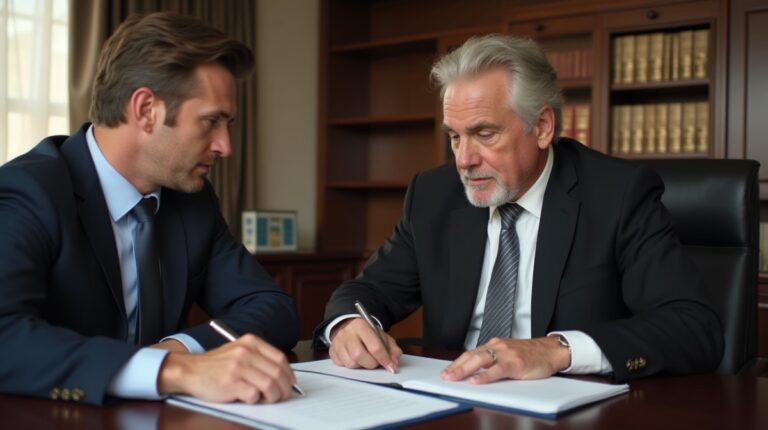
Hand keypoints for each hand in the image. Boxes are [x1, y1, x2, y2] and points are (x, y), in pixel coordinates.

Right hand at [158, 334, 295, 403]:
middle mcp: (245, 352)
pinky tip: (251, 398)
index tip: (290, 383)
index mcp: (250, 342)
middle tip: (283, 396)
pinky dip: (256, 400)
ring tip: (269, 399)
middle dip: (284, 388)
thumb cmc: (216, 365)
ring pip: (269, 385)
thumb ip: (259, 358)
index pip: (280, 358)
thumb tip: (282, 374)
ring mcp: (237, 367)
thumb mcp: (239, 351)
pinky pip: (253, 395)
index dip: (288, 373)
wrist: (190, 370)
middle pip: (277, 372)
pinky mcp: (230, 383)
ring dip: (273, 396)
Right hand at [328, 318, 401, 372]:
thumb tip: (393, 365)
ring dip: (361, 366)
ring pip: (350, 363)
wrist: (348, 326)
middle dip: (371, 363)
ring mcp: (338, 343)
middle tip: (375, 362)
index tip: (390, 366)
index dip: (384, 359)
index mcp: (362, 326)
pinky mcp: (332, 352)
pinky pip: (342, 366)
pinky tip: (355, 359)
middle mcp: (347, 333)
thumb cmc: (368, 334)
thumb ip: (392, 350)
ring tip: (364, 360)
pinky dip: (351, 366)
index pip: (374, 346)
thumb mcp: (383, 337)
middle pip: (359, 355)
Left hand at [441, 336, 569, 383]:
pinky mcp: (516, 363)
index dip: (457, 363)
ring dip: (464, 370)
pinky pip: (497, 370)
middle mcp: (497, 347)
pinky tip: (476, 381)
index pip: (470, 353)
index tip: (446, 371)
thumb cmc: (530, 354)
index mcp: (494, 345)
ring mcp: (506, 354)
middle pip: (471, 356)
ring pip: (480, 360)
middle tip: (444, 377)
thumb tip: (474, 372)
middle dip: (456, 367)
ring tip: (453, 378)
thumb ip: (493, 360)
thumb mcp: (507, 354)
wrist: (550, 350)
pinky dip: (484, 376)